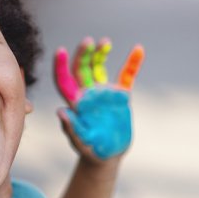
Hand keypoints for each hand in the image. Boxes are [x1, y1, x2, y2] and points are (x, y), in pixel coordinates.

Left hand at [53, 37, 144, 160]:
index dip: (60, 66)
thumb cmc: (90, 151)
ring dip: (101, 53)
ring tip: (105, 42)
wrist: (107, 156)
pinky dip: (133, 63)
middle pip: (81, 68)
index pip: (64, 81)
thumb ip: (71, 128)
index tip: (59, 51)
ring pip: (99, 67)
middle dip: (83, 54)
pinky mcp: (120, 96)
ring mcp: (103, 93)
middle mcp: (87, 94)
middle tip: (88, 41)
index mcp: (75, 103)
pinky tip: (138, 49)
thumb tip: (61, 111)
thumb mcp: (81, 142)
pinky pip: (127, 75)